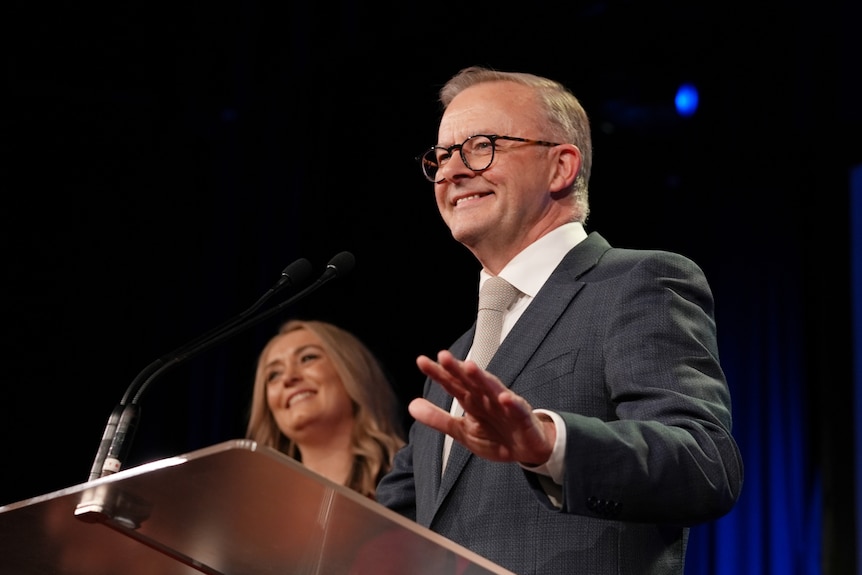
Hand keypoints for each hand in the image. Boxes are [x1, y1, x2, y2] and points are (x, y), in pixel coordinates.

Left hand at [410, 350, 554, 465]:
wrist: (527, 450)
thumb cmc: (495, 436)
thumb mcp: (462, 431)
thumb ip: (437, 418)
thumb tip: (411, 406)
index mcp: (471, 401)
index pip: (452, 384)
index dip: (438, 374)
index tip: (421, 362)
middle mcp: (486, 398)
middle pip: (470, 381)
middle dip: (457, 370)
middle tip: (443, 356)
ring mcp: (505, 406)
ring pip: (492, 389)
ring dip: (482, 378)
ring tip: (470, 366)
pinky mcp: (523, 417)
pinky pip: (517, 410)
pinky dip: (512, 404)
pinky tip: (504, 398)